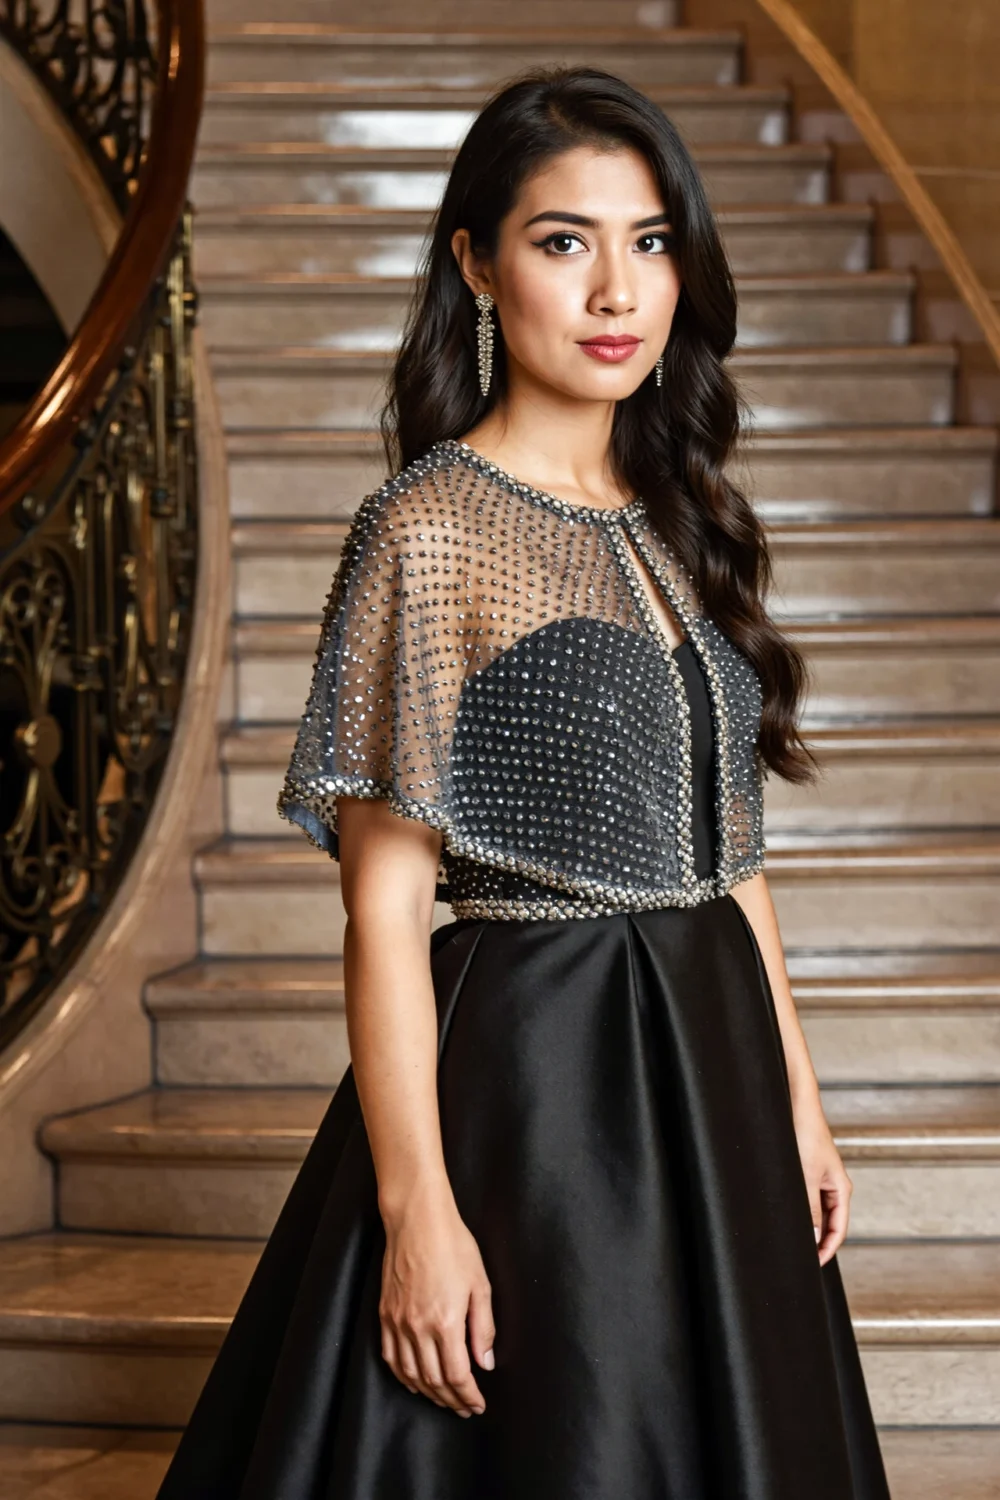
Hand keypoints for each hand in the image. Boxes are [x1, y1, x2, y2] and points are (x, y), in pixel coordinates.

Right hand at [378, 1182, 495, 1416]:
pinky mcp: (384, 1314)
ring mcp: (397, 1322)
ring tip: (444, 1400)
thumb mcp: (479, 1284)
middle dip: (451, 1400)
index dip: (468, 1395)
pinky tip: (413, 1381)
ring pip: (410, 1374)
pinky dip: (403, 1376)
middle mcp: (418, 1327)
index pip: (457, 1375)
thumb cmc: (453, 1245)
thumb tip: (486, 1363)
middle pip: (433, 1380)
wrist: (416, 1220)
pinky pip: (390, 1356)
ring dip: (428, 1393)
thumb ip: (483, 1328)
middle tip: (465, 1408)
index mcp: (445, 1322)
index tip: (478, 1404)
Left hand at [791, 1092, 852, 1266]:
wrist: (796, 1104)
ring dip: (808, 1227)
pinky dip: (800, 1211)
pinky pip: (806, 1199)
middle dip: (817, 1242)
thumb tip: (812, 1239)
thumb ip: (809, 1208)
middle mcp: (833, 1186)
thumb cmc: (806, 1134)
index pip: (838, 1229)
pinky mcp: (807, 1172)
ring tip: (792, 1242)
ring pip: (816, 1212)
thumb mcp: (806, 1175)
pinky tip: (787, 1217)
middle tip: (800, 1259)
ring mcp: (820, 1179)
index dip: (827, 1249)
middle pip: (829, 1223)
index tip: (813, 1265)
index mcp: (841, 1189)